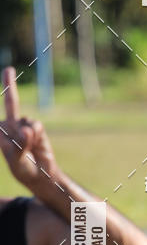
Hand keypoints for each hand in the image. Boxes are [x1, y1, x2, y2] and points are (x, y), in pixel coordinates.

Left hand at [0, 67, 55, 182]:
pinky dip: (36, 136)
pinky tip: (35, 145)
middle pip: (10, 103)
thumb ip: (19, 146)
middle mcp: (10, 126)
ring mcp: (23, 125)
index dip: (6, 96)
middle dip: (9, 84)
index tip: (6, 76)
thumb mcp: (15, 161)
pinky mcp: (36, 127)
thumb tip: (26, 129)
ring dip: (28, 136)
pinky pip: (36, 126)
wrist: (41, 175)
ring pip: (26, 122)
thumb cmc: (23, 169)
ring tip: (29, 149)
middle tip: (9, 69)